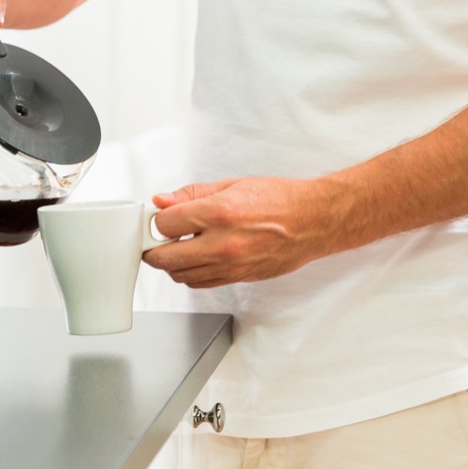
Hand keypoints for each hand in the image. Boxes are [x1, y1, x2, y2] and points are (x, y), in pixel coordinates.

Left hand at [142, 178, 347, 287]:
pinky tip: (195, 259)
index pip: (165, 224)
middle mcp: (223, 243)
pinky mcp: (238, 278)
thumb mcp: (232, 185)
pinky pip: (201, 284)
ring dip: (171, 264)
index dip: (158, 221)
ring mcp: (231, 265)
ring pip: (180, 275)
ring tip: (178, 248)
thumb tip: (162, 201)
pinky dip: (190, 274)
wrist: (313, 221)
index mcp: (220, 213)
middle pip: (166, 258)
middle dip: (154, 249)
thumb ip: (192, 194)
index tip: (162, 218)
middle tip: (156, 240)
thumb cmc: (279, 200)